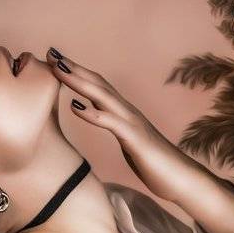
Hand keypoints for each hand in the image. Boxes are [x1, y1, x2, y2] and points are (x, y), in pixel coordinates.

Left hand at [49, 47, 196, 201]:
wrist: (183, 179)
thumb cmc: (157, 165)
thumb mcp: (130, 142)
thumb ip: (116, 127)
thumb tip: (101, 118)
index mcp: (124, 114)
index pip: (98, 87)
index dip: (77, 72)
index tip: (55, 61)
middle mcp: (128, 112)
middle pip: (97, 83)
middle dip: (73, 68)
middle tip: (50, 53)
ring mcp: (132, 123)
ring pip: (102, 96)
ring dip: (79, 81)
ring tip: (58, 69)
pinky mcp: (135, 139)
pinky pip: (111, 123)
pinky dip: (92, 113)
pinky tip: (75, 107)